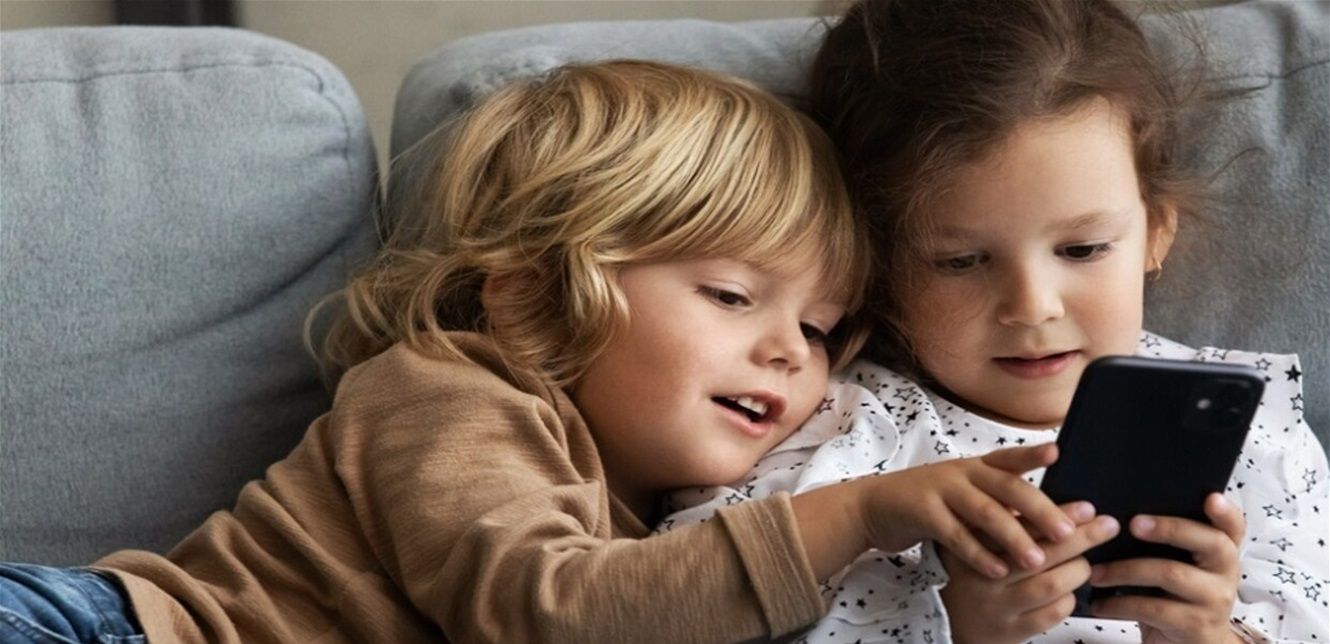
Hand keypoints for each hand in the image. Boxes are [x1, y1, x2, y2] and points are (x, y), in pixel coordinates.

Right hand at [857, 444, 1074, 579]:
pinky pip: (955, 535)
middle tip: (1067, 531)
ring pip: (984, 512)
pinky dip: (978, 554)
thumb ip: (998, 498)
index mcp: (977, 465)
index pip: (1009, 458)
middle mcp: (962, 473)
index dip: (1033, 455)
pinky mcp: (922, 512)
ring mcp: (941, 490)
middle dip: (1038, 510)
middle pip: (1006, 486)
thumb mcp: (964, 491)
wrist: (875, 505)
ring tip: (1036, 560)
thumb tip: (1050, 515)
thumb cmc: (930, 501)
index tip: (1058, 453)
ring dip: (1012, 537)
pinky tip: (998, 571)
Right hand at [940, 503, 1120, 643]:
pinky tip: (1070, 591)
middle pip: (1039, 551)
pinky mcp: (1010, 630)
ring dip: (1077, 570)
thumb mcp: (973, 535)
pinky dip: (1068, 599)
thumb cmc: (970, 569)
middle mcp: (981, 572)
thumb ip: (1003, 516)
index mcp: (972, 541)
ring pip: (1050, 584)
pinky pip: (1051, 613)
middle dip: (1080, 537)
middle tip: (1107, 525)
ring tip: (1087, 562)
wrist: (947, 619)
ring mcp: (996, 604)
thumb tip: (1052, 501)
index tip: (1086, 507)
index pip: (1018, 521)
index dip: (1055, 513)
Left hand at [1089, 493, 1245, 643]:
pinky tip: (1100, 603)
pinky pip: (1154, 608)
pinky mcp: (1197, 626)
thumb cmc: (1175, 596)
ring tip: (1096, 572)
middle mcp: (1227, 572)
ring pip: (1171, 573)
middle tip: (1132, 524)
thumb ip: (1164, 542)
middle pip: (1208, 542)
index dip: (1226, 511)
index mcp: (1222, 550)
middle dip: (1169, 528)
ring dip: (1125, 570)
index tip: (1211, 498)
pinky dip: (1120, 604)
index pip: (1234, 526)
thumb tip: (1115, 518)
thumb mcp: (1177, 566)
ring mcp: (1216, 600)